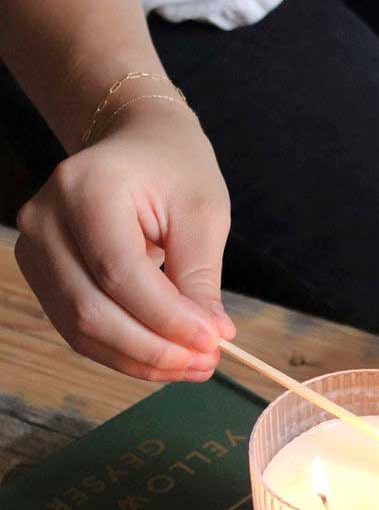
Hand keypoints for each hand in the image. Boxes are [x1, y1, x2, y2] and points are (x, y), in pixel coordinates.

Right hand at [15, 98, 235, 380]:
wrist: (136, 144)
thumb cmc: (173, 170)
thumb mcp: (202, 212)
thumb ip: (200, 277)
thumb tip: (208, 339)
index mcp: (86, 187)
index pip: (119, 272)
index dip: (166, 318)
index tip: (214, 342)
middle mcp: (45, 218)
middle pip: (90, 309)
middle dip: (153, 348)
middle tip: (208, 362)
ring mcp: (34, 249)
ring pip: (80, 329)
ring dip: (139, 358)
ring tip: (193, 365)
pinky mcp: (41, 275)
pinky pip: (77, 329)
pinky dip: (123, 352)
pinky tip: (164, 356)